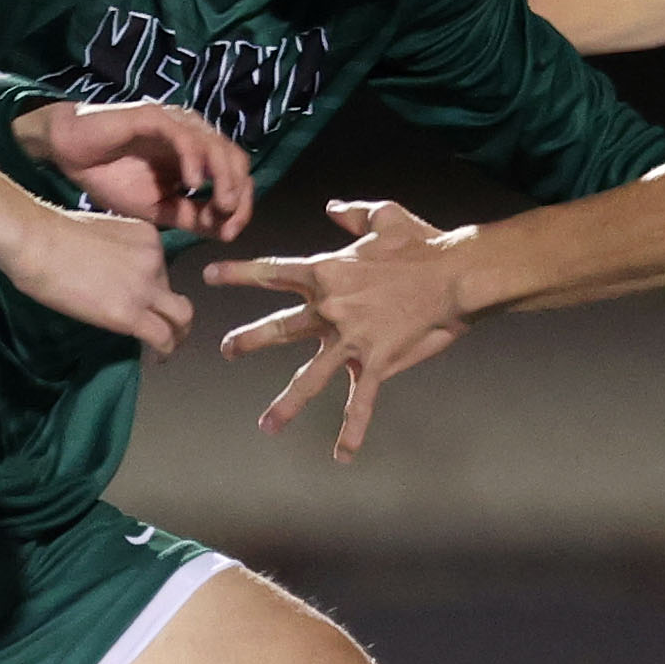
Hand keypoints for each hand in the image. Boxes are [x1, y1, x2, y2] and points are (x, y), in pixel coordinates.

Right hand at [0, 204, 194, 353]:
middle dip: (171, 313)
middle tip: (164, 328)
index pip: (160, 268)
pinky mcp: (130, 314)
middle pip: (174, 292)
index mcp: (147, 237)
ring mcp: (145, 287)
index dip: (151, 289)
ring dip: (178, 335)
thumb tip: (110, 278)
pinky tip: (157, 358)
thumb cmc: (51, 235)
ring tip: (168, 347)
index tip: (141, 302)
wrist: (37, 243)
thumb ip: (116, 255)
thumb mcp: (101, 235)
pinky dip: (165, 350)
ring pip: (181, 317)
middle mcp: (155, 259)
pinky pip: (162, 337)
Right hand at [12, 100, 253, 240]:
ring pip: (217, 145)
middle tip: (230, 218)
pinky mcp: (155, 117)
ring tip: (220, 204)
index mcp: (197, 156)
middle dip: (239, 191)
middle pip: (235, 158)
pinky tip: (193, 185)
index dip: (242, 203)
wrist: (70, 155)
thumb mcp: (157, 209)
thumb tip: (226, 232)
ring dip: (225, 178)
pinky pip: (185, 137)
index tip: (233, 231)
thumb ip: (191, 217)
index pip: (235, 174)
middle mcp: (192, 136)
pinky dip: (195, 161)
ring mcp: (175, 124)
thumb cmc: (111, 178)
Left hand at [202, 199, 470, 461]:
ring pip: (310, 377)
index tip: (209, 277)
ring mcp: (350, 340)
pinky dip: (352, 431)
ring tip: (266, 425)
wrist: (455, 275)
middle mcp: (329, 309)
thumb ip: (353, 214)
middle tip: (227, 349)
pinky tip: (342, 455)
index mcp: (326, 271)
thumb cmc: (423, 243)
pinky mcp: (376, 362)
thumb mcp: (385, 216)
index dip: (238, 274)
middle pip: (278, 329)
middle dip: (248, 340)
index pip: (271, 272)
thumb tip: (331, 208)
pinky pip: (361, 402)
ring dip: (287, 403)